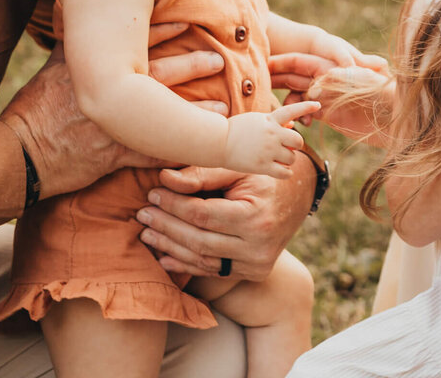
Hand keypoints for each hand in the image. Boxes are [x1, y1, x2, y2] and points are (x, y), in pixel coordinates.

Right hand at [0, 33, 226, 198]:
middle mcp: (108, 94)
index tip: (188, 21)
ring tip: (223, 104)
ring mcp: (114, 125)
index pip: (135, 44)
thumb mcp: (51, 69)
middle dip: (191, 65)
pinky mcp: (115, 155)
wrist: (19, 155)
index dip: (164, 31)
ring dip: (195, 110)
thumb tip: (72, 6)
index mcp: (95, 69)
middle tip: (219, 58)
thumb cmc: (34, 109)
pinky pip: (153, 154)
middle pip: (158, 75)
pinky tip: (200, 148)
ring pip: (163, 114)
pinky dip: (177, 151)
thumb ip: (70, 42)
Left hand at [137, 163, 315, 280]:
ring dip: (170, 247)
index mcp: (256, 216)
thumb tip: (164, 179)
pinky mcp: (254, 272)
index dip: (174, 205)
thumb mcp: (238, 167)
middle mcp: (259, 245)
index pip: (202, 214)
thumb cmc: (263, 175)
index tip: (153, 193)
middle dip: (166, 227)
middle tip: (142, 214)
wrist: (298, 196)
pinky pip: (214, 271)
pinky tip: (164, 257)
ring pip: (203, 260)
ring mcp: (258, 263)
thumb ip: (202, 174)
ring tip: (147, 233)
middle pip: (199, 240)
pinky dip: (186, 265)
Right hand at [221, 102, 316, 176]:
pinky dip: (286, 172)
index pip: (292, 110)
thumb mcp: (255, 120)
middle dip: (295, 145)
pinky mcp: (262, 166)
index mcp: (269, 120)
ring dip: (288, 159)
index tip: (318, 104)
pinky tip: (281, 170)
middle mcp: (272, 135)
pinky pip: (285, 172)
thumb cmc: (235, 129)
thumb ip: (276, 122)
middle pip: (298, 141)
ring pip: (292, 158)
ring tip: (278, 159)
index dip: (306, 106)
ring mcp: (268, 151)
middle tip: (286, 147)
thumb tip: (293, 124)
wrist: (216, 142)